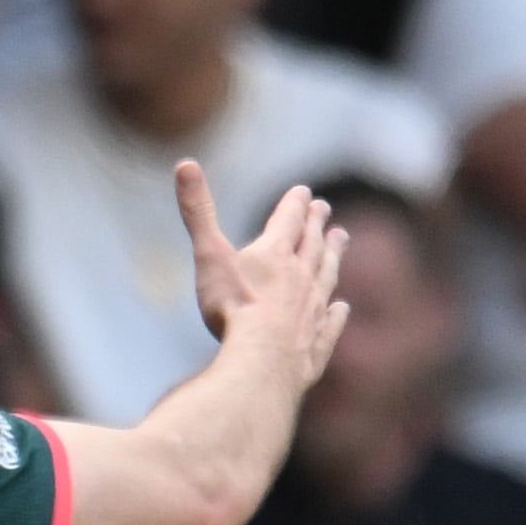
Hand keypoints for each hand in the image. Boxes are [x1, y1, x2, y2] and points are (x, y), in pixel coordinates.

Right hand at [180, 167, 348, 385]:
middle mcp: (302, 277)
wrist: (262, 360)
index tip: (304, 192)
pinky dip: (336, 314)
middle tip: (326, 211)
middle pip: (313, 245)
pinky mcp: (314, 343)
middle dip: (318, 226)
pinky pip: (329, 324)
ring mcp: (312, 310)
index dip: (295, 204)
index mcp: (276, 254)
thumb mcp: (209, 254)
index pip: (290, 219)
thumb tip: (184, 163)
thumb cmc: (232, 307)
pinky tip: (341, 308)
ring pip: (327, 276)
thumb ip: (198, 213)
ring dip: (333, 258)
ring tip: (341, 241)